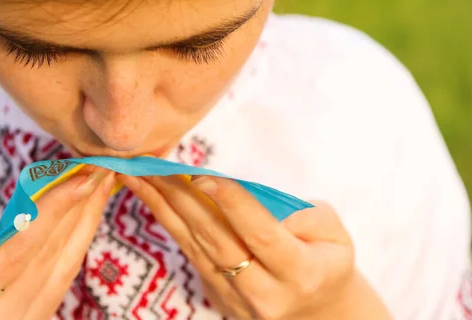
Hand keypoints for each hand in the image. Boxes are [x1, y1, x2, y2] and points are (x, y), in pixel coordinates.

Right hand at [0, 168, 114, 319]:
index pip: (18, 250)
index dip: (54, 210)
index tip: (80, 178)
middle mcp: (2, 318)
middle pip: (51, 253)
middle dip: (81, 206)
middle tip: (102, 168)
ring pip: (66, 263)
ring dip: (88, 219)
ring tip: (104, 183)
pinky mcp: (37, 316)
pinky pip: (65, 274)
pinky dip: (81, 238)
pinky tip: (90, 212)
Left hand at [118, 174, 391, 319]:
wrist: (316, 310)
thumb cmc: (326, 260)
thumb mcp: (333, 233)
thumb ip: (301, 214)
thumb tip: (247, 197)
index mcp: (301, 273)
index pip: (261, 235)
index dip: (233, 204)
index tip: (203, 176)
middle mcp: (265, 293)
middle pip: (217, 240)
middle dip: (182, 199)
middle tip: (154, 166)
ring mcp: (236, 300)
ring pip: (194, 247)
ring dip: (163, 208)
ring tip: (137, 176)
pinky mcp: (216, 296)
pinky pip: (189, 253)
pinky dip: (169, 222)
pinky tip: (151, 197)